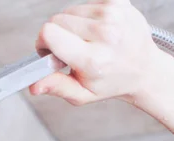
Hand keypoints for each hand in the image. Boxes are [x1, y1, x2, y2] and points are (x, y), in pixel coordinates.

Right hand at [30, 0, 160, 105]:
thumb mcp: (82, 94)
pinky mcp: (117, 1)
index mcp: (93, 59)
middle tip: (69, 50)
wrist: (143, 68)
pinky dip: (84, 17)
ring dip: (71, 25)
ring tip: (85, 41)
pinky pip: (84, 4)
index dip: (42, 42)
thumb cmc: (110, 82)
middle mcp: (104, 33)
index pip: (50, 33)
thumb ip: (56, 87)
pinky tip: (95, 31)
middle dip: (56, 35)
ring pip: (69, 11)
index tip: (48, 52)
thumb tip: (33, 86)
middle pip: (56, 20)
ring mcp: (113, 14)